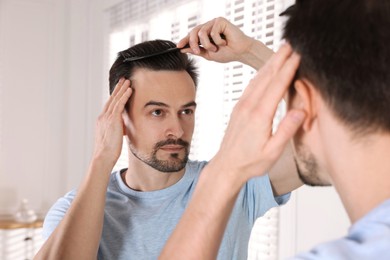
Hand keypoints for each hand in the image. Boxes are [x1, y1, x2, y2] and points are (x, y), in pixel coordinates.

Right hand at [92, 79, 131, 164]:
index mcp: (102, 121)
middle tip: (123, 80)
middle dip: (118, 89)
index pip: (109, 105)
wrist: (103, 156)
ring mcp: (107, 117)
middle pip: (111, 99)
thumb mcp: (113, 137)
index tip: (119, 89)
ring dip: (122, 89)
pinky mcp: (113, 120)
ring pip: (116, 99)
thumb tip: (125, 127)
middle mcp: (103, 117)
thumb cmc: (109, 151)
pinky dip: (125, 96)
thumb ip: (118, 129)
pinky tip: (130, 90)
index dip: (115, 96)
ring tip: (128, 81)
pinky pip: (120, 105)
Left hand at [177, 17, 254, 62]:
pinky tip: (225, 42)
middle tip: (197, 51)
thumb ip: (197, 51)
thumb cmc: (227, 53)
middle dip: (193, 43)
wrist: (240, 52)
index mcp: (205, 34)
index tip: (178, 47)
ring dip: (208, 44)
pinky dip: (218, 40)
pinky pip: (212, 31)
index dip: (184, 40)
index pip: (191, 35)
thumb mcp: (209, 54)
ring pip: (202, 33)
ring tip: (216, 48)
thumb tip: (183, 49)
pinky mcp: (220, 21)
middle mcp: (208, 27)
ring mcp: (214, 23)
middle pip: (193, 32)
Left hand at [210, 44, 304, 181]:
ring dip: (270, 63)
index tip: (299, 54)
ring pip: (258, 79)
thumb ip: (286, 130)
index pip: (277, 85)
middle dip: (280, 58)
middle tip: (291, 43)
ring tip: (280, 52)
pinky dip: (261, 74)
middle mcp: (249, 106)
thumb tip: (301, 110)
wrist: (227, 166)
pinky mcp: (239, 108)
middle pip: (267, 76)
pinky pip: (251, 86)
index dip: (289, 68)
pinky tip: (265, 71)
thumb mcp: (273, 152)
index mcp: (260, 115)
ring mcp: (242, 106)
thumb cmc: (251, 162)